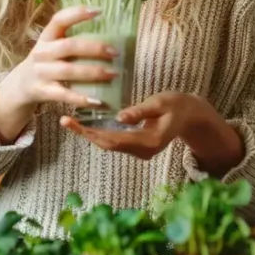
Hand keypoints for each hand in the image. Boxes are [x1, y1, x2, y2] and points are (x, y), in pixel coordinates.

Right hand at [0, 5, 118, 108]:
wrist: (20, 86)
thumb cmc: (46, 63)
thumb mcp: (51, 47)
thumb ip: (72, 41)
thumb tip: (111, 34)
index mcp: (46, 37)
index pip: (59, 20)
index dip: (77, 13)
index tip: (99, 10)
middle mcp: (41, 53)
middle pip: (69, 46)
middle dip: (94, 48)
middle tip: (115, 53)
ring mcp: (40, 72)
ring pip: (68, 70)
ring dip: (93, 72)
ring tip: (113, 74)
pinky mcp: (42, 91)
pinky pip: (64, 95)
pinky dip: (82, 98)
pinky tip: (98, 101)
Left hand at [60, 92, 199, 160]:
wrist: (189, 115)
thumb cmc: (176, 104)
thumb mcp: (160, 102)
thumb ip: (140, 111)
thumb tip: (119, 118)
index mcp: (150, 141)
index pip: (115, 139)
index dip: (93, 133)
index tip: (75, 123)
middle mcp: (144, 151)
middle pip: (109, 145)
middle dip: (86, 134)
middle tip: (65, 121)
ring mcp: (141, 152)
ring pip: (110, 145)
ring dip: (90, 134)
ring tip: (69, 122)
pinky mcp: (137, 147)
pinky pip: (115, 142)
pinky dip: (99, 134)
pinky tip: (85, 125)